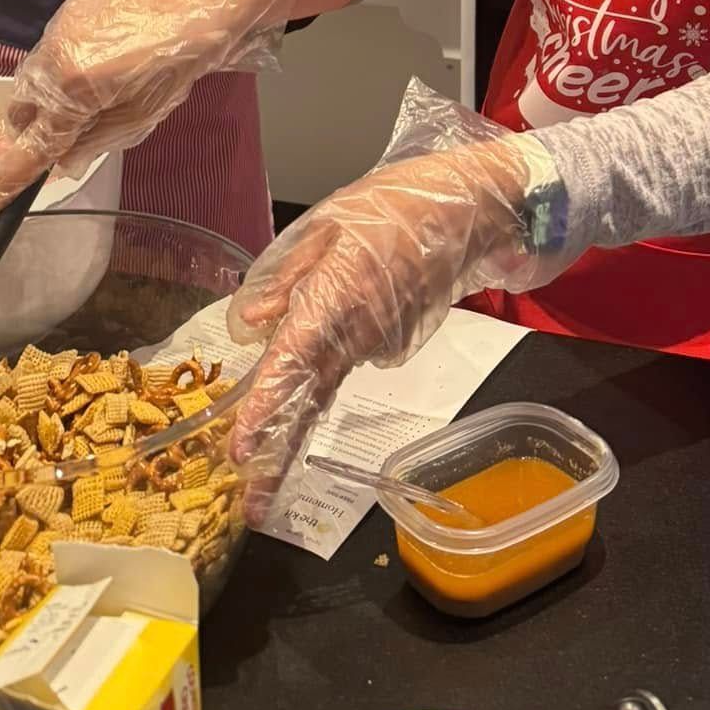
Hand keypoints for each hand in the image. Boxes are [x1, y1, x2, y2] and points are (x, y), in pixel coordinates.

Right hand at [0, 0, 300, 210]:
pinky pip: (42, 61)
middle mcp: (52, 61)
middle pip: (17, 112)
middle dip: (10, 143)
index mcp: (74, 92)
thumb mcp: (137, 118)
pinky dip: (45, 84)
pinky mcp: (62, 17)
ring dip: (27, 113)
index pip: (34, 145)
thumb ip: (91, 143)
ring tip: (33, 137)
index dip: (8, 176)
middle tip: (0, 171)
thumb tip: (58, 164)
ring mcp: (54, 34)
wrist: (192, 3)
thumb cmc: (174, 67)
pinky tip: (59, 95)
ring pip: (26, 85)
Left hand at [226, 133, 538, 521]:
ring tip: (263, 450)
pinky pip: (347, 357)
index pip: (291, 365)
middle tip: (254, 503)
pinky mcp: (393, 344)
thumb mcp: (326, 224)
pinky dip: (327, 362)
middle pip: (309, 399)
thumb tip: (247, 324)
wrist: (468, 212)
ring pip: (326, 381)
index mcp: (334, 298)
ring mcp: (379, 344)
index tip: (241, 450)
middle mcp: (357, 334)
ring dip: (295, 410)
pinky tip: (325, 339)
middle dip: (280, 453)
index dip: (264, 409)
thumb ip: (283, 277)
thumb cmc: (392, 206)